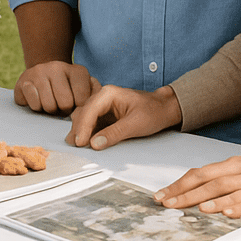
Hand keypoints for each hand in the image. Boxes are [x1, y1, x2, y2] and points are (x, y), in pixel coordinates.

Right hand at [14, 61, 96, 114]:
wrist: (43, 75)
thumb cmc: (69, 90)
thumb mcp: (86, 91)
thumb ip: (94, 98)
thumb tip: (90, 108)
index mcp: (78, 71)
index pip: (83, 100)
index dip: (78, 108)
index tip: (76, 104)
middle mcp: (58, 67)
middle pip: (65, 103)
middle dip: (63, 110)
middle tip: (61, 105)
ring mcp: (39, 72)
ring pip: (48, 105)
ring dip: (50, 110)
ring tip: (50, 102)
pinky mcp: (23, 81)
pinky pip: (34, 104)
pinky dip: (36, 107)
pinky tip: (38, 99)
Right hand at [66, 85, 181, 149]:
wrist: (164, 109)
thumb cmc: (153, 112)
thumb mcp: (135, 124)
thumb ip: (114, 133)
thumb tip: (95, 143)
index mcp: (108, 94)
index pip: (89, 110)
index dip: (82, 127)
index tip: (80, 142)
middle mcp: (102, 97)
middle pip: (83, 113)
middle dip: (78, 130)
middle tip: (76, 146)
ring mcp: (103, 105)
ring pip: (85, 118)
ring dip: (81, 131)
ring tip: (78, 145)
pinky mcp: (105, 114)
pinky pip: (92, 123)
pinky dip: (88, 132)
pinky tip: (86, 142)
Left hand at [154, 156, 240, 217]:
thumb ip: (226, 176)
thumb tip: (199, 186)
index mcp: (235, 163)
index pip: (201, 172)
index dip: (180, 183)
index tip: (163, 194)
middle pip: (209, 181)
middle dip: (185, 192)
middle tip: (167, 203)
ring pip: (226, 190)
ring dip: (207, 200)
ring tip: (190, 208)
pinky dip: (235, 207)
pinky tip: (223, 213)